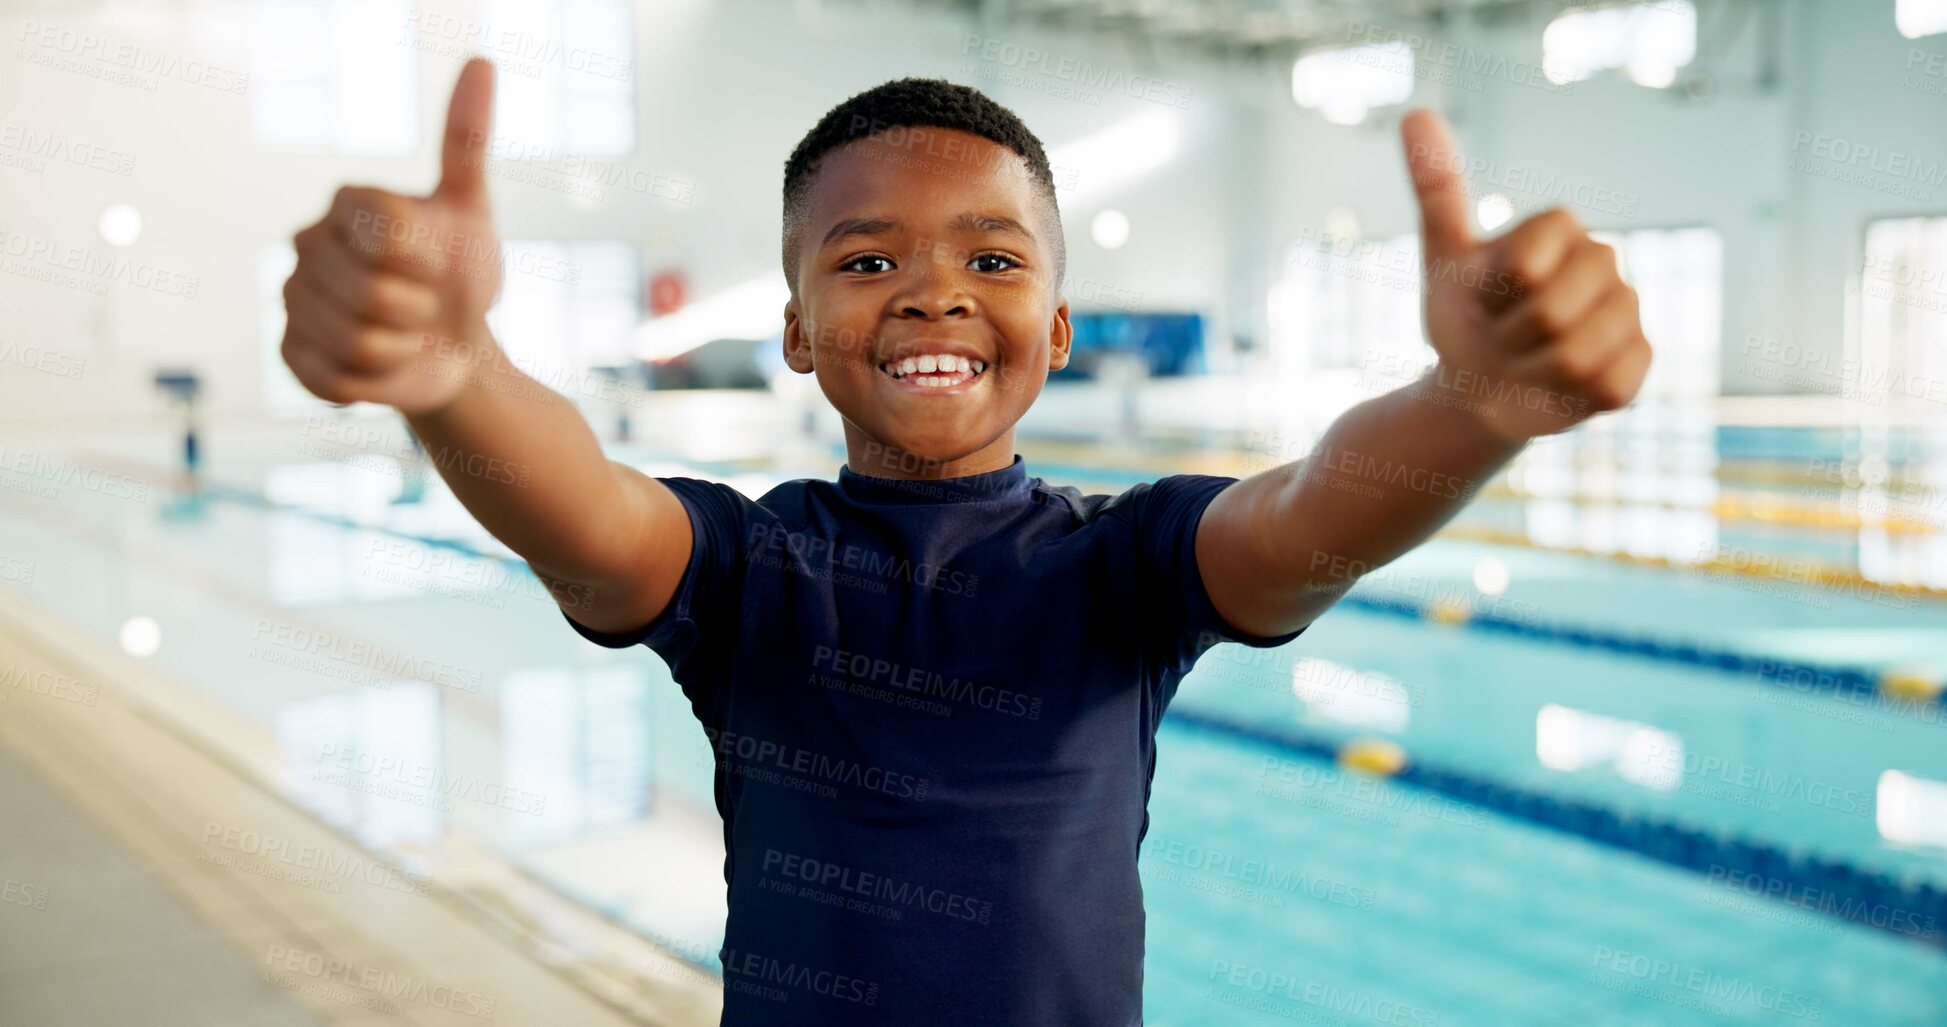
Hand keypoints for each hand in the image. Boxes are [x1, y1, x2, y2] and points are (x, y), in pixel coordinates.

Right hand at [281, 58, 501, 413]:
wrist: (456, 348)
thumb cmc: (463, 274)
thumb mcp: (474, 210)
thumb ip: (467, 140)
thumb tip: (482, 61)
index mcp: (346, 203)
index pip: (386, 231)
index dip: (425, 258)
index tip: (437, 261)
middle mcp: (307, 244)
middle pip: (370, 292)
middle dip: (418, 308)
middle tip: (423, 305)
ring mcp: (291, 299)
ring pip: (357, 340)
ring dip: (402, 348)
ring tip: (405, 334)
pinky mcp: (289, 354)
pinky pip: (337, 379)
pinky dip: (377, 383)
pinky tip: (382, 364)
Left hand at [1401, 109, 1651, 441]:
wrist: (1479, 385)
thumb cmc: (1463, 316)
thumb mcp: (1442, 256)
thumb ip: (1436, 187)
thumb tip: (1415, 112)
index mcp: (1563, 227)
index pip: (1526, 262)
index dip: (1492, 293)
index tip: (1484, 295)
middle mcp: (1606, 261)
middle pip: (1551, 311)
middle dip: (1509, 336)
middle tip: (1503, 335)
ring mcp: (1629, 313)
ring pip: (1578, 354)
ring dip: (1533, 370)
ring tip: (1528, 361)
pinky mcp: (1640, 364)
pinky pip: (1604, 386)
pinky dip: (1566, 396)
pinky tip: (1558, 385)